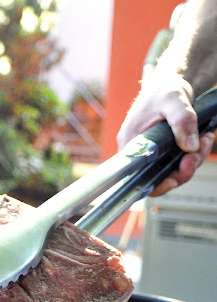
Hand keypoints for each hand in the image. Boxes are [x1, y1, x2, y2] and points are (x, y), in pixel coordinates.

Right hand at [117, 75, 214, 195]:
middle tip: (197, 154)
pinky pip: (178, 162)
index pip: (139, 176)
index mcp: (131, 143)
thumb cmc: (164, 88)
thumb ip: (182, 120)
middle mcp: (139, 152)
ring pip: (172, 171)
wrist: (169, 82)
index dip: (158, 184)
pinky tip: (204, 140)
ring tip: (206, 140)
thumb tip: (190, 146)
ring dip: (193, 161)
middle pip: (159, 177)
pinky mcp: (164, 151)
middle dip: (183, 171)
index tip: (175, 179)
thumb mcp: (173, 98)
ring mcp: (152, 153)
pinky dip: (194, 155)